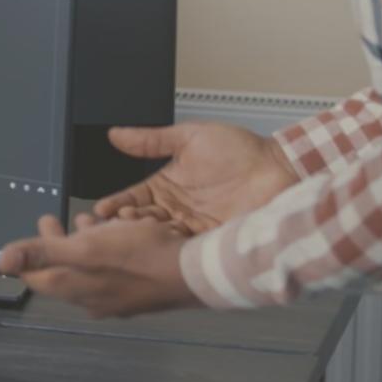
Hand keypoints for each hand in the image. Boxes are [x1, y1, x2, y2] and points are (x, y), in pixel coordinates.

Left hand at [0, 215, 198, 317]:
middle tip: (59, 219)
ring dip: (87, 240)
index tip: (39, 224)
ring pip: (90, 267)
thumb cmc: (138, 256)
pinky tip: (123, 230)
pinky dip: (111, 248)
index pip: (35, 275)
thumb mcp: (84, 247)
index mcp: (73, 289)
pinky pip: (114, 269)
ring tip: (92, 218)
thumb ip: (42, 252)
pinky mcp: (138, 292)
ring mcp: (116, 298)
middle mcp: (91, 299)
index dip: (28, 252)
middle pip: (63, 270)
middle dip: (60, 241)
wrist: (194, 272)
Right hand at [91, 122, 297, 234]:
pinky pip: (184, 248)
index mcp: (167, 186)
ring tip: (134, 236)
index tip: (101, 210)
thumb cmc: (243, 151)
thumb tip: (117, 133)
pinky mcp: (211, 241)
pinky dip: (171, 248)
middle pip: (141, 222)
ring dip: (145, 238)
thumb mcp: (190, 137)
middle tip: (114, 226)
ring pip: (159, 237)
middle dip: (124, 226)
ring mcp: (194, 227)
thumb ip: (151, 139)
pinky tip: (161, 246)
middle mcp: (177, 209)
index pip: (132, 198)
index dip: (115, 204)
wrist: (281, 169)